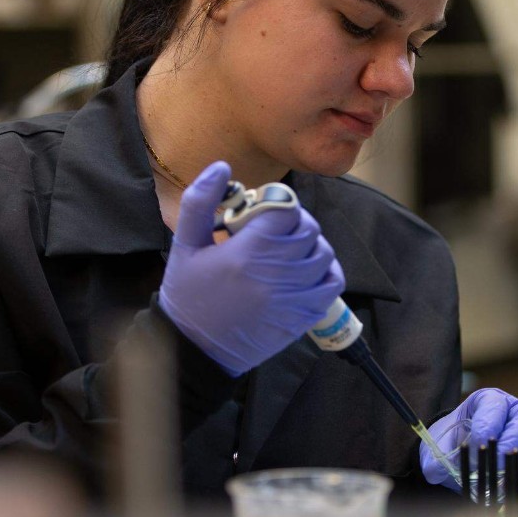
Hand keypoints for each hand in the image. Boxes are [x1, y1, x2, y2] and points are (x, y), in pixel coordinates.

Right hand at [158, 161, 344, 375]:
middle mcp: (276, 273)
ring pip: (323, 253)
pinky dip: (325, 271)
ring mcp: (294, 297)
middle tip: (272, 231)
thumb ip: (200, 202)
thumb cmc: (187, 294)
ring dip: (309, 245)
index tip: (261, 212)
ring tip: (286, 251)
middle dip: (292, 222)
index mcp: (248, 251)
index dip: (276, 203)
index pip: (286, 209)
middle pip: (308, 228)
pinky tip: (305, 271)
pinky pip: (332, 283)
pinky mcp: (304, 317)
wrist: (195, 350)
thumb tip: (221, 166)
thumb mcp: (184, 244)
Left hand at [421, 388, 517, 493]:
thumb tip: (437, 469)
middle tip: (499, 459)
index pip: (496, 404)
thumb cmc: (454, 444)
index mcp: (490, 401)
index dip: (489, 424)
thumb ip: (436, 457)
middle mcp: (517, 413)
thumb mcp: (438, 447)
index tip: (478, 444)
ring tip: (509, 477)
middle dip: (515, 439)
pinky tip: (517, 489)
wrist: (460, 461)